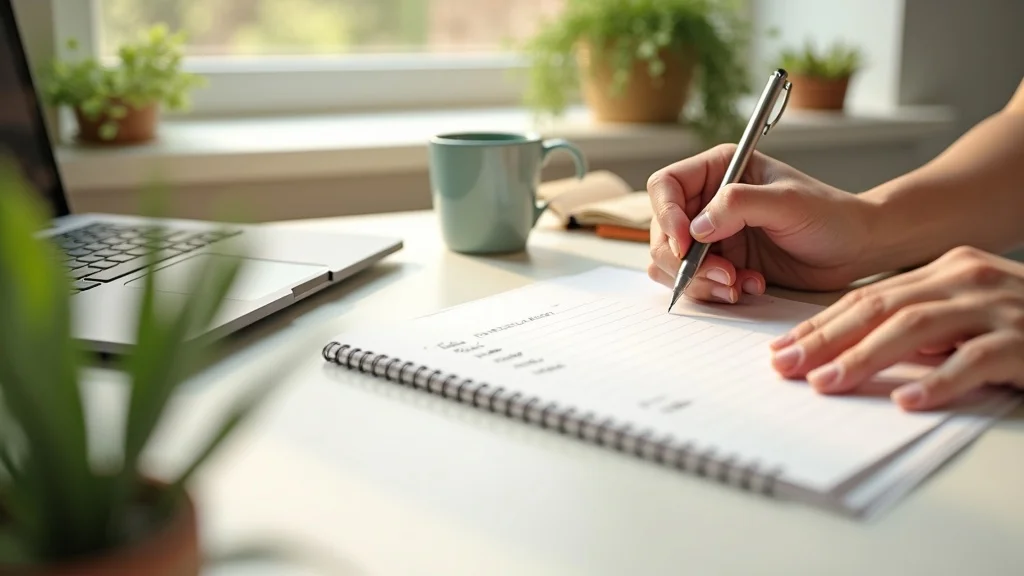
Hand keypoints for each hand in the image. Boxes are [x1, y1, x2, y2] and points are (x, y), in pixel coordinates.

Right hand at [646, 144, 874, 301]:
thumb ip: (739, 205)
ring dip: (699, 281)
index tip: (684, 245)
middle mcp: (707, 201)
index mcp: (718, 169)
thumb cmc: (829, 215)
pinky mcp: (720, 264)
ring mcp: (711, 235)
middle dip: (684, 261)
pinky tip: (750, 286)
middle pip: (662, 231)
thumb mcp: (787, 202)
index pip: (665, 186)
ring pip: (671, 262)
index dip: (666, 216)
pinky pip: (694, 282)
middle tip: (722, 277)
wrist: (854, 249)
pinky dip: (714, 291)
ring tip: (738, 285)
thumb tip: (695, 227)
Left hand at [769, 246, 1023, 410]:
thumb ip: (919, 322)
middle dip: (825, 338)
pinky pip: (973, 360)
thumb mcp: (965, 313)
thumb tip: (853, 348)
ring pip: (915, 328)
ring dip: (864, 357)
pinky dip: (937, 380)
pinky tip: (906, 400)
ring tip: (826, 383)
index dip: (821, 323)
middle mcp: (966, 278)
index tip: (782, 348)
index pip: (867, 296)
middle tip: (785, 365)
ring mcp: (996, 306)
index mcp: (946, 269)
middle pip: (879, 307)